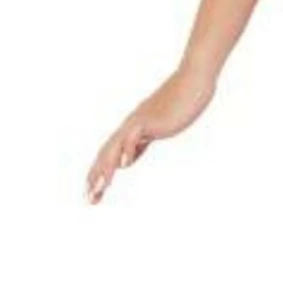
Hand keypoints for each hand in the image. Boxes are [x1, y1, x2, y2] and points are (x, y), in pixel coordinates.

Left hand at [85, 60, 217, 203]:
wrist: (193, 82)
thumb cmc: (180, 103)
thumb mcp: (156, 131)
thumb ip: (140, 144)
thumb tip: (126, 161)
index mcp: (130, 131)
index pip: (109, 155)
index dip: (100, 173)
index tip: (93, 193)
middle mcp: (130, 127)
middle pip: (106, 154)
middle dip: (96, 177)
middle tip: (89, 200)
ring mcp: (139, 122)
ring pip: (114, 147)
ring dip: (105, 169)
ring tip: (99, 189)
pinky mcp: (150, 120)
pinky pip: (134, 136)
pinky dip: (127, 150)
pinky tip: (123, 166)